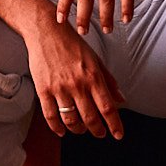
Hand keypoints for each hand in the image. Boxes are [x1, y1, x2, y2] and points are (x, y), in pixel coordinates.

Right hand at [25, 15, 125, 138]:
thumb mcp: (95, 59)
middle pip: (90, 118)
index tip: (118, 135)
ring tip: (81, 129)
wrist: (47, 30)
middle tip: (100, 134)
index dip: (115, 125)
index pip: (108, 108)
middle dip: (97, 131)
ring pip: (71, 120)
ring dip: (78, 130)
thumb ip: (109, 80)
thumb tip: (122, 99)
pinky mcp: (44, 89)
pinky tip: (61, 130)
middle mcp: (77, 84)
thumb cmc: (72, 43)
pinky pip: (50, 115)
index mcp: (93, 76)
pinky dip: (57, 127)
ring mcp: (59, 88)